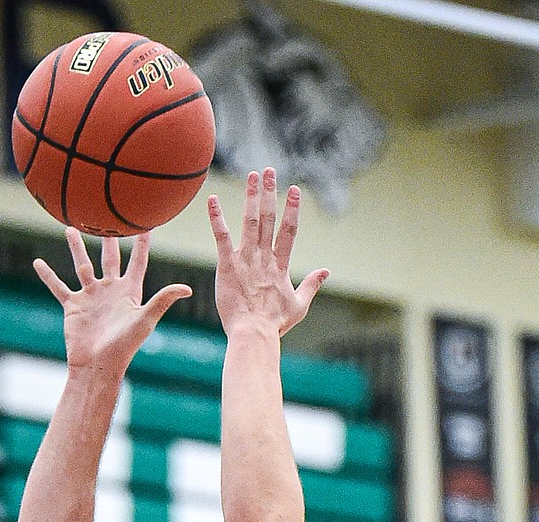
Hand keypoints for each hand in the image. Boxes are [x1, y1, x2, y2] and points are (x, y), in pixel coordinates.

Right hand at [33, 228, 190, 375]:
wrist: (98, 366)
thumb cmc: (124, 346)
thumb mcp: (144, 320)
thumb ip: (163, 301)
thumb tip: (187, 289)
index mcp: (129, 292)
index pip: (138, 262)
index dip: (142, 244)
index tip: (147, 224)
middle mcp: (110, 291)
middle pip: (110, 257)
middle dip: (109, 238)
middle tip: (106, 215)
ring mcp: (91, 297)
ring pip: (82, 265)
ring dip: (77, 248)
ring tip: (71, 228)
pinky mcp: (74, 306)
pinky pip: (58, 287)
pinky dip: (48, 276)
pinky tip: (37, 262)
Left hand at [209, 167, 328, 339]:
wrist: (253, 334)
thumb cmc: (274, 324)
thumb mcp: (299, 305)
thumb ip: (311, 285)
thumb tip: (326, 271)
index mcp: (280, 266)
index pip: (288, 231)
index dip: (292, 209)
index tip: (294, 190)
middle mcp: (264, 257)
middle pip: (268, 219)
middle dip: (269, 193)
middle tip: (269, 171)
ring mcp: (246, 260)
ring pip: (249, 222)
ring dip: (250, 197)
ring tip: (252, 176)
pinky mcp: (227, 265)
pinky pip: (221, 237)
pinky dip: (216, 218)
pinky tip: (212, 199)